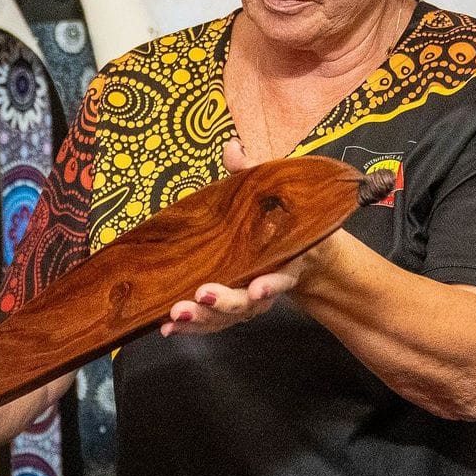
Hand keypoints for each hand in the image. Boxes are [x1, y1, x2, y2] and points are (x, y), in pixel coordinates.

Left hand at [163, 137, 310, 336]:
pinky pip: (212, 322)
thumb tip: (231, 146)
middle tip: (202, 296)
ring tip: (176, 316)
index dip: (271, 284)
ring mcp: (248, 300)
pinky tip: (169, 328)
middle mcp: (267, 284)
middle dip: (224, 302)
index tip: (259, 288)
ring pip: (227, 317)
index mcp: (284, 258)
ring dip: (202, 319)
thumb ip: (254, 174)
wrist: (307, 252)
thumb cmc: (285, 219)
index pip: (281, 275)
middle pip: (248, 302)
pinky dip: (192, 327)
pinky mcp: (231, 308)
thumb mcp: (275, 194)